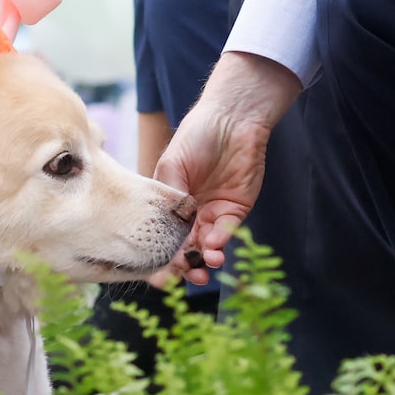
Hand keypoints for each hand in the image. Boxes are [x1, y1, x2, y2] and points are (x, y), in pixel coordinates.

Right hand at [154, 52, 301, 281]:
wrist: (232, 119)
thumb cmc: (195, 136)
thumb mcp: (171, 166)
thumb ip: (168, 199)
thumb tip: (166, 234)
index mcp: (170, 203)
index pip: (163, 236)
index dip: (161, 257)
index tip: (158, 275)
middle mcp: (191, 212)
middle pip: (185, 247)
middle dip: (184, 265)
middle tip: (183, 274)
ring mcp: (214, 211)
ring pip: (207, 245)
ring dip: (205, 258)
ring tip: (204, 265)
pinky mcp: (236, 208)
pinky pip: (227, 231)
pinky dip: (221, 241)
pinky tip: (215, 244)